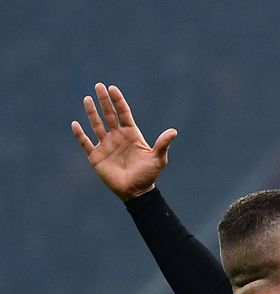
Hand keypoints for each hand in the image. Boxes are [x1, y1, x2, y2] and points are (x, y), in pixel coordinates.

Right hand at [71, 83, 177, 200]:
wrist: (136, 191)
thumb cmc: (148, 175)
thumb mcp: (158, 159)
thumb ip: (163, 144)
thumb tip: (173, 131)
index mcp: (132, 134)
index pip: (124, 114)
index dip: (118, 101)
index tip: (113, 88)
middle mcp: (118, 137)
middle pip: (109, 115)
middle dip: (104, 101)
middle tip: (99, 85)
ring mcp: (106, 145)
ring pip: (97, 125)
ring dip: (91, 112)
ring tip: (87, 98)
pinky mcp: (96, 156)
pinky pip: (86, 143)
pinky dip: (80, 134)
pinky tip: (75, 124)